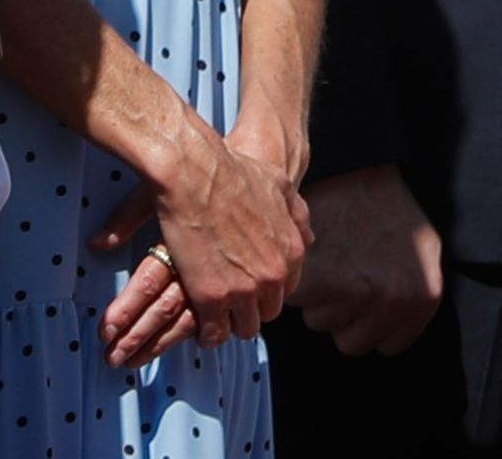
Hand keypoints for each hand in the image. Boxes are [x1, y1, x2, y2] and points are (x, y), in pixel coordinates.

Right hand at [89, 128, 307, 366]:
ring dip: (228, 322)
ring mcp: (244, 289)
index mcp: (291, 252)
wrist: (193, 171)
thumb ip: (297, 215)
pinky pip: (214, 332)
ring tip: (211, 312)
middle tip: (227, 300)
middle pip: (266, 313)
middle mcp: (273, 276)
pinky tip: (198, 321)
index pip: (285, 290)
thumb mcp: (279, 185)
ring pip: (243, 328)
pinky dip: (206, 331)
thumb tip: (307, 236)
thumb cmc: (231, 171)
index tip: (248, 286)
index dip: (264, 289)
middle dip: (248, 309)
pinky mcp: (212, 297)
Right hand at [287, 165, 443, 356]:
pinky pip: (298, 304)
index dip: (367, 322)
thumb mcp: (421, 250)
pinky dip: (296, 282)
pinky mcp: (322, 282)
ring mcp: (358, 293)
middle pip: (353, 342)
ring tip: (328, 257)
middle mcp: (395, 301)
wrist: (354, 164)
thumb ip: (413, 294)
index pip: (388, 345)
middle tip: (340, 273)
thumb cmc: (383, 203)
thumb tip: (392, 331)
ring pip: (322, 322)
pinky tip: (311, 255)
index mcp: (423, 298)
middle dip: (341, 313)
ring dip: (318, 297)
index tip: (358, 299)